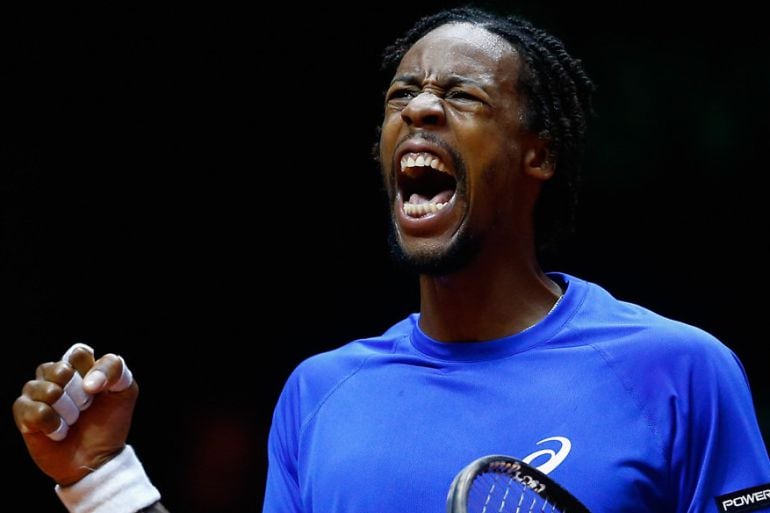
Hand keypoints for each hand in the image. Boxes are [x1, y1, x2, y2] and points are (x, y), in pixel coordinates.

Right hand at [12, 343, 138, 485]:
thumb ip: (115, 370)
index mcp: (78, 365)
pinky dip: (53, 425)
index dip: (92, 372)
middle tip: (86, 408)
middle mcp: (54, 375)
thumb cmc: (110, 422)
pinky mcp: (23, 413)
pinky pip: (36, 411)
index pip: (78, 352)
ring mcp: (36, 393)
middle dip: (80, 395)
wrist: (97, 457)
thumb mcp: (125, 390)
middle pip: (61, 370)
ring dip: (68, 411)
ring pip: (48, 391)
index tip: (100, 390)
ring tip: (73, 421)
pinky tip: (59, 432)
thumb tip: (88, 382)